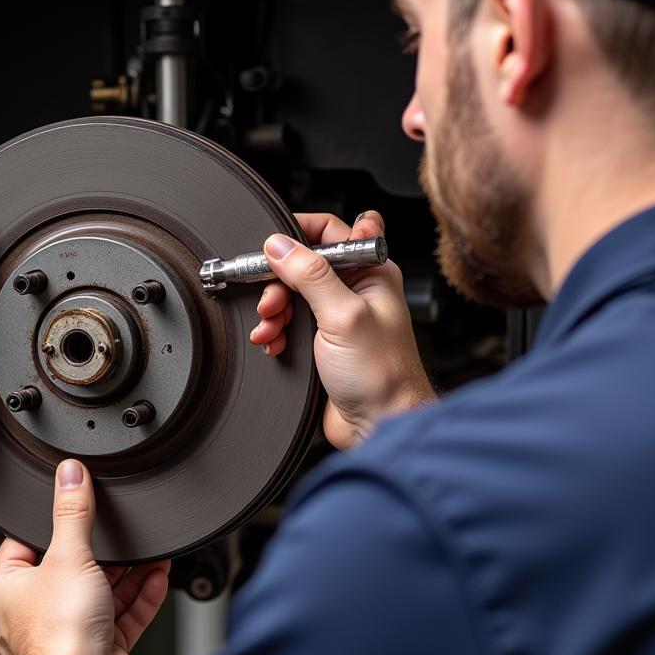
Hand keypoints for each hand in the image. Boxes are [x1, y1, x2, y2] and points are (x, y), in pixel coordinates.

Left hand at [0, 459, 169, 654]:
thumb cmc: (58, 637)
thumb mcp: (68, 555)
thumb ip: (72, 512)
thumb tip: (68, 475)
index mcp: (6, 590)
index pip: (23, 544)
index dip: (50, 524)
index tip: (74, 505)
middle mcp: (30, 616)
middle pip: (67, 569)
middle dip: (101, 553)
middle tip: (121, 531)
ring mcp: (64, 637)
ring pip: (97, 594)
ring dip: (126, 574)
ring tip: (151, 550)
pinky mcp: (95, 652)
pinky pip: (118, 618)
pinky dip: (138, 598)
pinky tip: (157, 577)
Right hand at [250, 209, 435, 448]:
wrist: (381, 424)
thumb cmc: (382, 375)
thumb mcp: (344, 315)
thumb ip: (311, 275)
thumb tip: (280, 245)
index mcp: (370, 270)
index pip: (329, 230)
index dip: (297, 234)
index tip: (272, 249)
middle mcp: (355, 289)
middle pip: (301, 265)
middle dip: (278, 283)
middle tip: (271, 304)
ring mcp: (338, 315)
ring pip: (291, 295)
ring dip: (273, 311)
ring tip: (271, 329)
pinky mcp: (323, 341)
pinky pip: (289, 324)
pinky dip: (276, 331)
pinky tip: (274, 343)